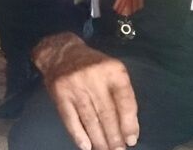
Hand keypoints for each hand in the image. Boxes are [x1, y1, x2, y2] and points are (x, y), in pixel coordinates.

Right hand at [32, 32, 138, 149]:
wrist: (62, 53)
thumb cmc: (94, 66)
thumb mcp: (113, 70)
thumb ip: (121, 93)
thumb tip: (129, 125)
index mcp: (113, 70)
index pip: (125, 100)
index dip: (129, 122)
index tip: (131, 139)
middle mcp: (95, 77)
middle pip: (107, 113)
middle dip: (114, 136)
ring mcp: (76, 86)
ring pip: (90, 119)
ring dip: (99, 140)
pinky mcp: (60, 94)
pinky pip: (71, 120)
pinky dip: (79, 136)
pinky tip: (87, 147)